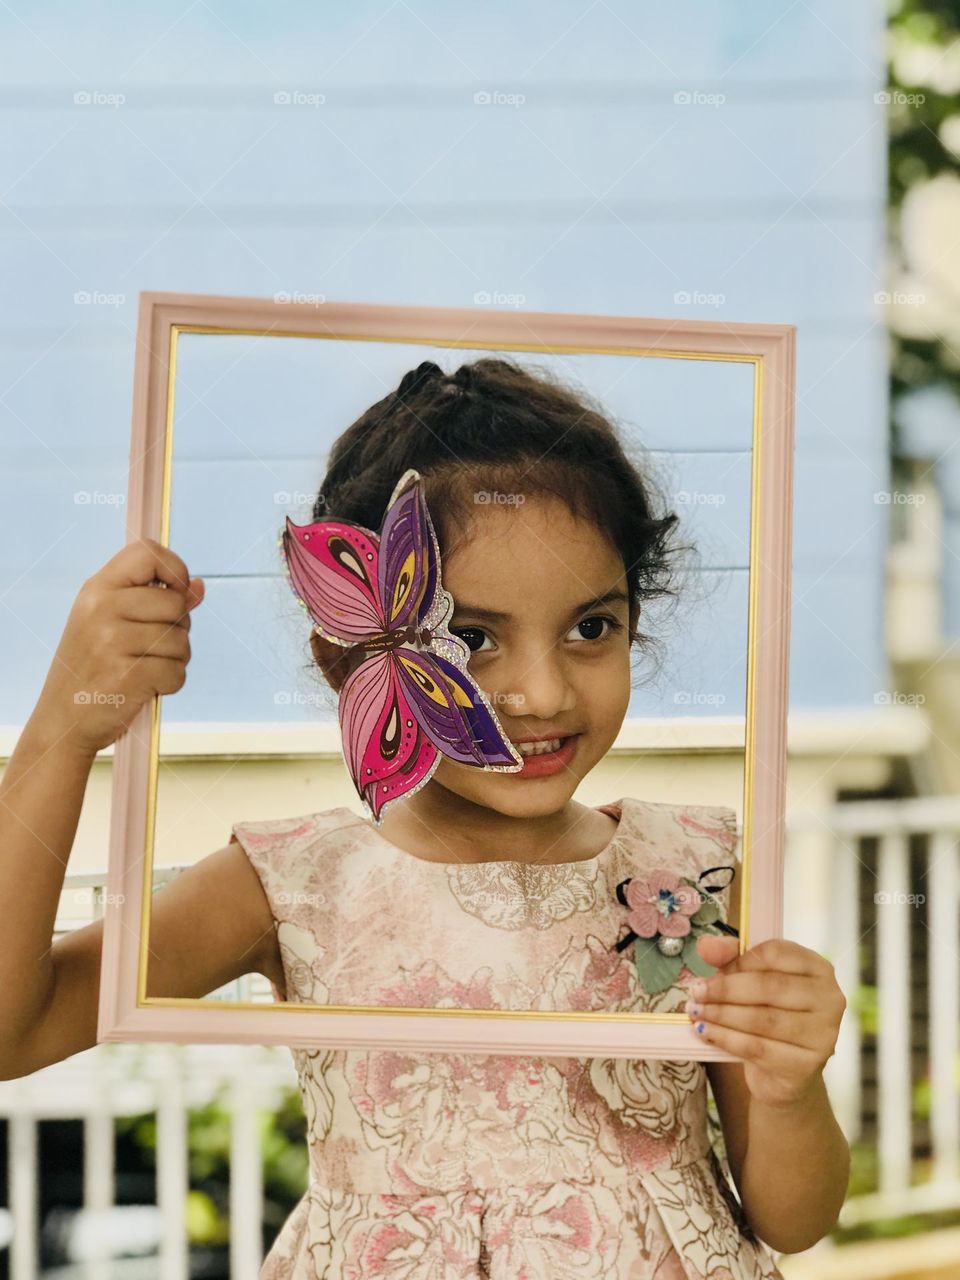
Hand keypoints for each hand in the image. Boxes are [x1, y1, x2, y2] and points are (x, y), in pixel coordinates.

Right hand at [31, 537, 203, 757]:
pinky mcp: (126, 675)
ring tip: (146, 668)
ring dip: (175, 660)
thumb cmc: (93, 668)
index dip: (175, 569)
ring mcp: (112, 641)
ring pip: (180, 641)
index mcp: (97, 589)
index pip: (148, 552)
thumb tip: (199, 587)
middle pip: (175, 604)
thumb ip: (156, 601)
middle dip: (178, 628)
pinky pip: (177, 672)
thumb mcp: (111, 623)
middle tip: (153, 647)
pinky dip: (170, 684)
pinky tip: (146, 688)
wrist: (63, 720)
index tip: (176, 592)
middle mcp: (102, 608)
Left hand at [683, 935, 846, 1108]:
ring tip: (695, 1011)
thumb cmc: (770, 1016)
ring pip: (762, 1019)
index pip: (776, 953)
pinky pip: (757, 1047)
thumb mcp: (753, 982)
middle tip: (695, 992)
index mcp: (818, 968)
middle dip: (725, 989)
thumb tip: (705, 945)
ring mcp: (822, 1034)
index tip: (714, 969)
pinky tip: (704, 1032)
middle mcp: (829, 998)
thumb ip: (731, 957)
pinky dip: (725, 1038)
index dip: (740, 960)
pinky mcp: (806, 1065)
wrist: (785, 1073)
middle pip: (769, 987)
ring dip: (721, 1014)